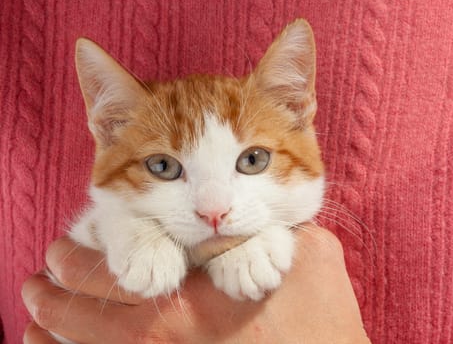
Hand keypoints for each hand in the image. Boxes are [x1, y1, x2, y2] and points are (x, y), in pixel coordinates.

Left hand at [22, 224, 369, 343]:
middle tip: (47, 264)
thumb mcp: (311, 256)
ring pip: (89, 341)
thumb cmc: (326, 323)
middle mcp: (173, 325)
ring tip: (34, 307)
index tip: (78, 234)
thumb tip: (248, 215)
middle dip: (65, 277)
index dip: (97, 245)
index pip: (131, 256)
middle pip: (97, 299)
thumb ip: (274, 226)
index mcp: (202, 284)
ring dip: (55, 320)